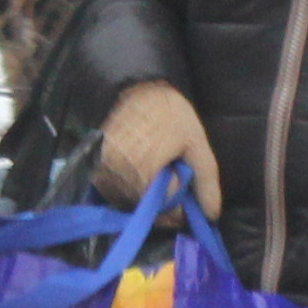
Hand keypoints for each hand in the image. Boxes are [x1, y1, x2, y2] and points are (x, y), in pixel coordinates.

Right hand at [95, 79, 223, 217]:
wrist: (136, 91)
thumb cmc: (169, 115)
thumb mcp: (196, 144)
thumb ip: (206, 181)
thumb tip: (210, 215)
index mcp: (144, 174)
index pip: (167, 213)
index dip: (182, 206)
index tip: (187, 189)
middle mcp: (119, 179)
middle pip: (149, 211)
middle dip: (165, 200)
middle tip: (172, 173)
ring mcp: (104, 177)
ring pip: (132, 205)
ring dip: (148, 197)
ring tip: (157, 168)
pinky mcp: (96, 174)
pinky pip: (117, 195)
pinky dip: (132, 190)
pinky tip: (141, 170)